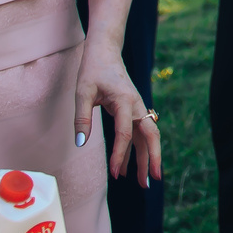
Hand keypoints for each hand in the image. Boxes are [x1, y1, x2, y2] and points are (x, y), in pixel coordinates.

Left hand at [72, 39, 161, 187]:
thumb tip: (80, 145)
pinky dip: (136, 149)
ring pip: (148, 135)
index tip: (114, 174)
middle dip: (151, 159)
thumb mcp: (82, 91)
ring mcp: (137, 107)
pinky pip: (138, 132)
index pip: (125, 133)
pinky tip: (127, 166)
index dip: (120, 155)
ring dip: (147, 157)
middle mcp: (136, 105)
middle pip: (150, 135)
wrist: (105, 51)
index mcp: (125, 100)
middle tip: (150, 182)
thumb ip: (81, 118)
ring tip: (143, 181)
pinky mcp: (133, 109)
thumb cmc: (93, 69)